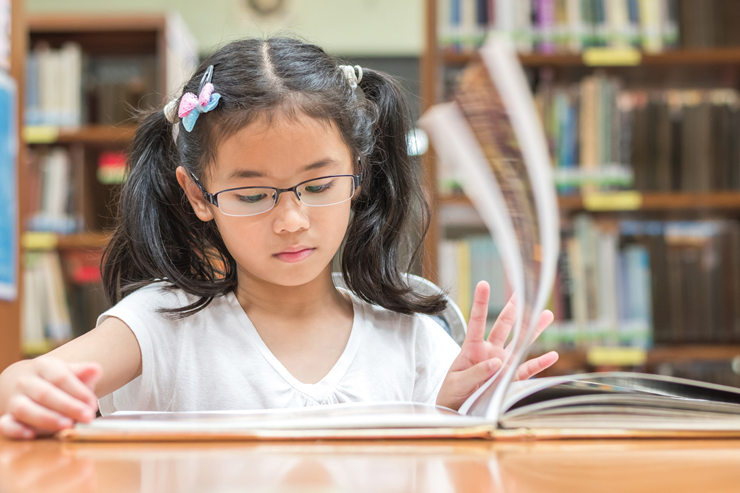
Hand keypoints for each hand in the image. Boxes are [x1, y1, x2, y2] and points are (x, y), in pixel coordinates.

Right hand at [0, 357, 101, 439]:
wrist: (21, 383)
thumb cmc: (53, 380)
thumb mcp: (67, 372)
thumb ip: (82, 373)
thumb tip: (96, 369)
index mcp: (43, 366)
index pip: (60, 377)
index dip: (78, 391)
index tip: (93, 404)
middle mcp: (25, 381)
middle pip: (45, 393)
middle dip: (68, 406)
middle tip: (88, 417)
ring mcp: (13, 399)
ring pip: (25, 409)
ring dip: (47, 419)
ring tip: (68, 425)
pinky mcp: (5, 417)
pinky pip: (5, 425)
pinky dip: (16, 430)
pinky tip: (31, 435)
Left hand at [436, 281, 557, 410]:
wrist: (456, 411)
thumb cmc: (452, 394)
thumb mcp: (457, 382)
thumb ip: (475, 372)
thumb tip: (496, 362)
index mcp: (472, 348)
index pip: (478, 321)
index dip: (481, 303)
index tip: (483, 284)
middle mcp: (490, 352)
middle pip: (504, 326)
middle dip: (514, 308)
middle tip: (523, 290)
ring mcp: (502, 364)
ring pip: (520, 343)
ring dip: (533, 329)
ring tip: (546, 314)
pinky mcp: (510, 380)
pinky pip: (526, 370)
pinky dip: (540, 364)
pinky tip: (552, 355)